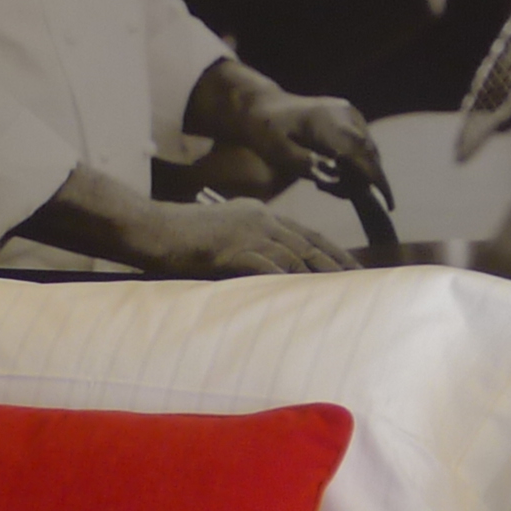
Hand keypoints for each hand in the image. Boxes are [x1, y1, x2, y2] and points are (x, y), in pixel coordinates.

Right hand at [127, 200, 358, 275]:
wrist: (149, 229)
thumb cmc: (181, 237)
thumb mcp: (223, 234)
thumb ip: (249, 246)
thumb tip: (272, 271)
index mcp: (259, 214)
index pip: (307, 233)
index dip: (333, 251)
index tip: (355, 267)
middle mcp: (259, 219)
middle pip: (308, 244)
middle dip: (337, 265)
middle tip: (361, 283)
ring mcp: (246, 233)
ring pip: (294, 256)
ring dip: (319, 277)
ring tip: (341, 295)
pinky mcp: (230, 250)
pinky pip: (267, 268)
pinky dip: (288, 282)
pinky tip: (304, 296)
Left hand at [185, 61, 389, 200]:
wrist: (264, 105)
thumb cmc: (266, 131)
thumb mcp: (278, 152)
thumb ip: (305, 165)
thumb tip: (333, 175)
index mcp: (327, 121)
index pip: (360, 154)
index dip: (376, 179)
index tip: (388, 203)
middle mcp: (345, 114)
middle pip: (370, 154)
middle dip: (365, 180)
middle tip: (336, 191)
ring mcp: (350, 112)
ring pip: (369, 150)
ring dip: (358, 171)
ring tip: (326, 181)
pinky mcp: (350, 115)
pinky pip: (363, 143)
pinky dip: (357, 160)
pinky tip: (333, 167)